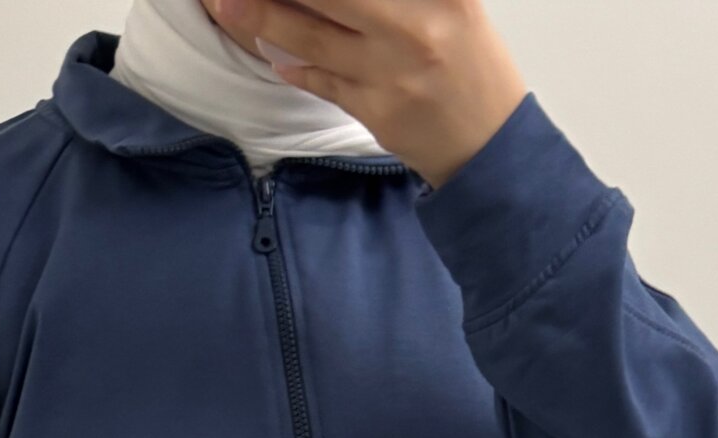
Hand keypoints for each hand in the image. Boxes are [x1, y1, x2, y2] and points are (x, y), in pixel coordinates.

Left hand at [207, 0, 525, 187]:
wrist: (490, 143)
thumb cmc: (469, 64)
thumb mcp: (452, 5)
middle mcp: (413, 26)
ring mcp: (391, 72)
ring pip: (311, 36)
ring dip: (262, 17)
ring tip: (228, 4)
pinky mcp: (375, 111)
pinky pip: (321, 80)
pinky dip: (292, 63)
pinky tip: (270, 48)